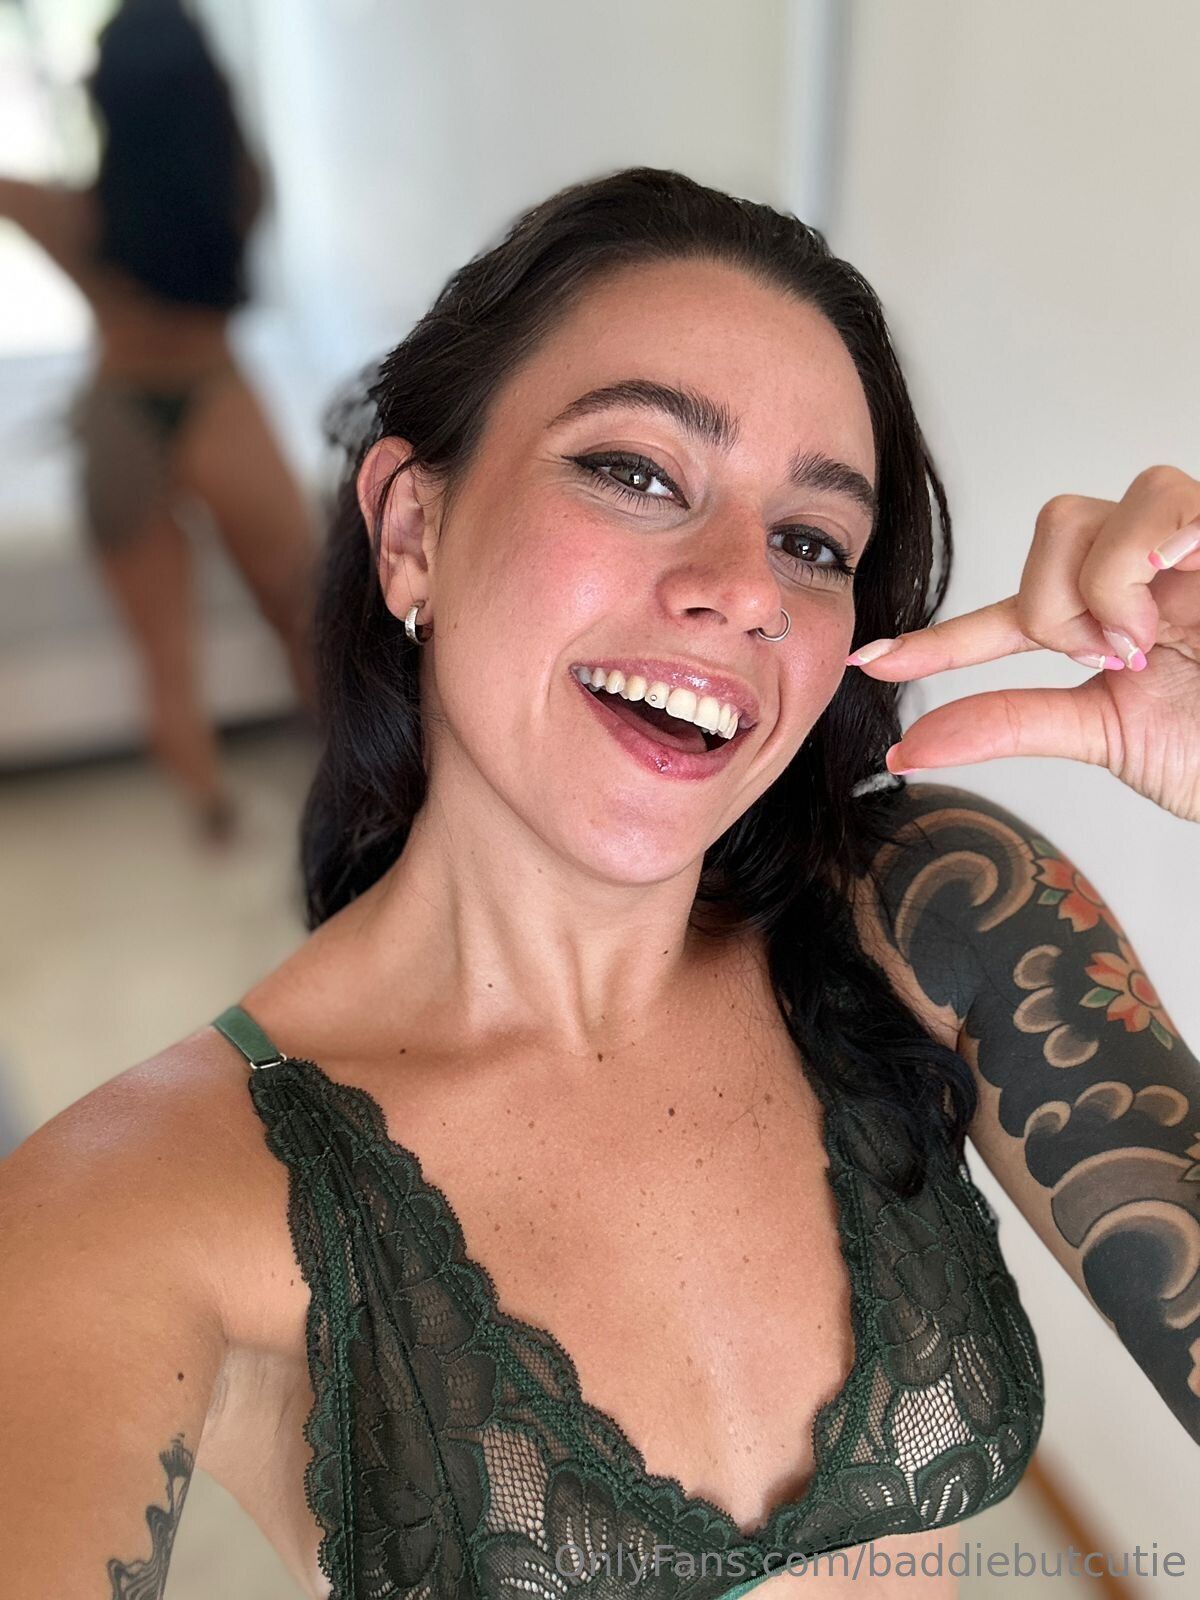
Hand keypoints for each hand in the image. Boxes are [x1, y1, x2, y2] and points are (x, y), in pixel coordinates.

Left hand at [846, 465, 1199, 820]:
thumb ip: (1011, 724)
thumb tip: (909, 748)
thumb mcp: (1109, 734)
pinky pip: (1154, 506)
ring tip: (1135, 645)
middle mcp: (1152, 568)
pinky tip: (1159, 617)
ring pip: (1085, 513)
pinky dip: (1132, 567)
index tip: (870, 662)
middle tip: (1098, 660)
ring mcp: (1192, 543)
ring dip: (1091, 590)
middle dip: (1048, 605)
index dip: (941, 637)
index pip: (1010, 616)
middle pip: (1049, 529)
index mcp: (1118, 618)